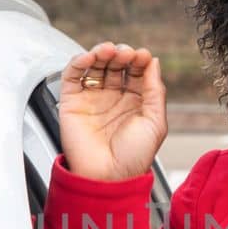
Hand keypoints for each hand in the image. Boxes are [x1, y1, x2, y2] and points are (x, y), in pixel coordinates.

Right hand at [58, 42, 167, 181]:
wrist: (106, 177)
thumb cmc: (133, 157)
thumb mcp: (155, 122)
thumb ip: (155, 90)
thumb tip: (154, 62)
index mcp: (135, 102)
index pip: (136, 71)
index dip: (139, 59)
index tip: (143, 56)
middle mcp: (113, 98)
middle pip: (115, 64)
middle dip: (121, 54)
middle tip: (125, 54)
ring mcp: (92, 98)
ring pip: (95, 65)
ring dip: (101, 52)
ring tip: (108, 51)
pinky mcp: (72, 101)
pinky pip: (72, 75)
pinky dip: (78, 61)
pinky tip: (89, 57)